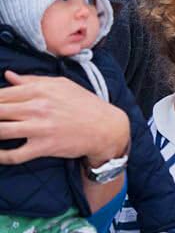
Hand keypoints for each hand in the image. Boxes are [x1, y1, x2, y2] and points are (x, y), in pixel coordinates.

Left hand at [0, 70, 128, 166]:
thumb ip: (32, 80)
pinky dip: (0, 156)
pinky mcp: (44, 147)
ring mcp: (40, 128)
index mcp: (39, 90)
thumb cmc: (85, 104)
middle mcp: (37, 108)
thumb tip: (8, 76)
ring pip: (0, 130)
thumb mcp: (62, 85)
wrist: (106, 127)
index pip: (0, 94)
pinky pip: (14, 155)